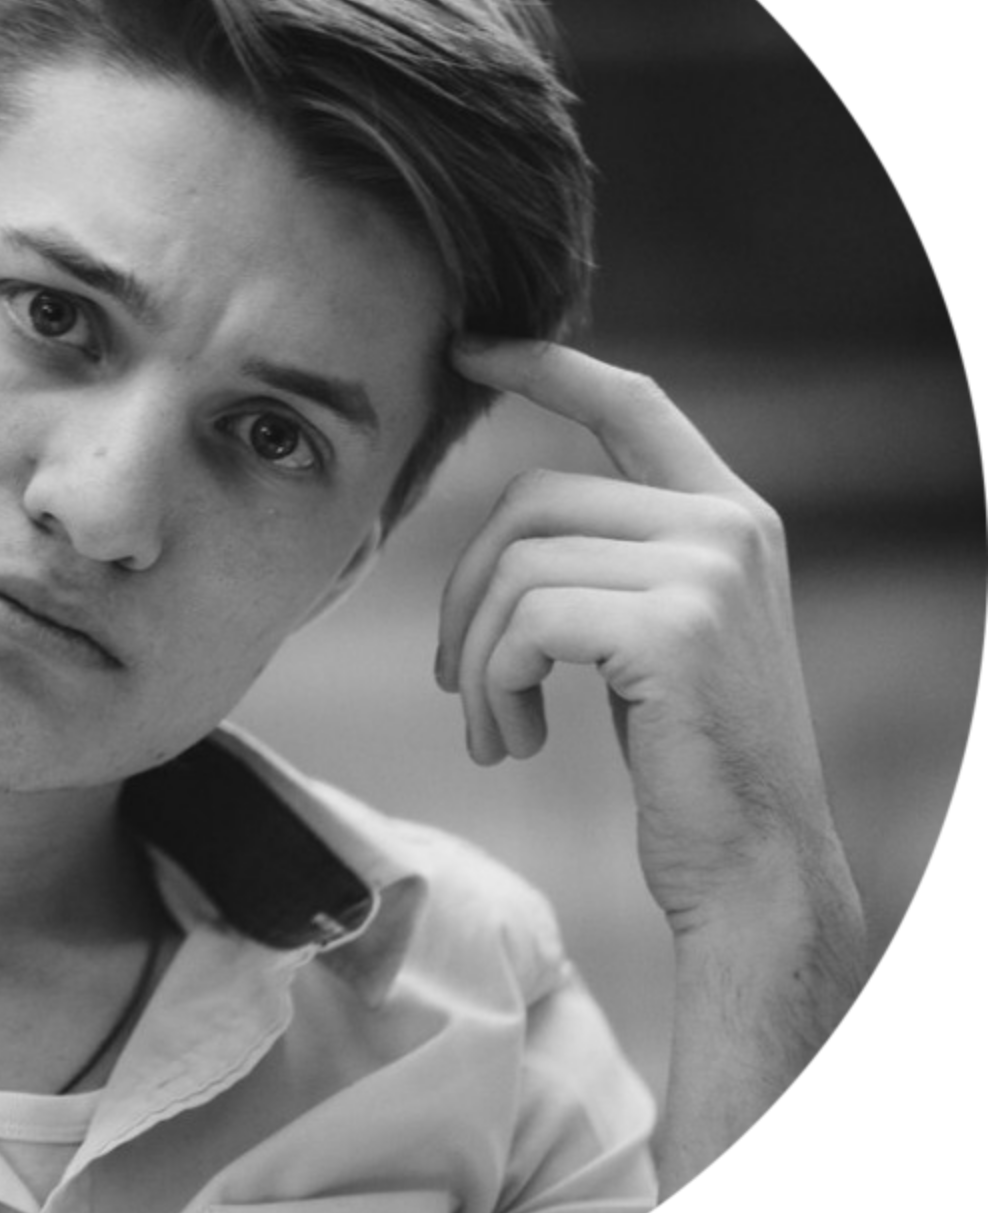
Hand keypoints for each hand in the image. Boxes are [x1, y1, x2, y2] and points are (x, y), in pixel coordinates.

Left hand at [437, 339, 836, 935]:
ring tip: (493, 729)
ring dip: (477, 661)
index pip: (631, 402)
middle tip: (457, 680)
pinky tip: (517, 743)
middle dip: (464, 593)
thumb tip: (506, 539)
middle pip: (528, 503)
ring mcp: (705, 567)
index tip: (468, 348)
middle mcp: (725, 523)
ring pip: (515, 570)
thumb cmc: (691, 761)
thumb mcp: (658, 635)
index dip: (545, 365)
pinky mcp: (673, 624)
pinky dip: (493, 687)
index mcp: (726, 515)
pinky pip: (523, 625)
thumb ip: (612, 563)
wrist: (754, 864)